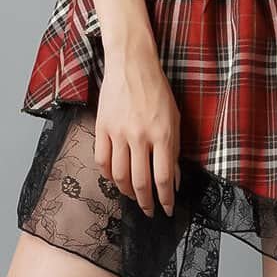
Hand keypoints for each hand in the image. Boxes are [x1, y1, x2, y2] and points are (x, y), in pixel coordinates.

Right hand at [94, 48, 180, 218]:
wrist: (132, 65)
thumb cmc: (157, 91)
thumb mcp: (174, 119)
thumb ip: (174, 151)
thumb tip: (173, 179)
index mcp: (162, 134)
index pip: (163, 178)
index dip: (165, 199)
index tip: (167, 210)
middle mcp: (140, 136)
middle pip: (140, 182)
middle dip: (145, 202)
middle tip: (148, 210)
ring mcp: (118, 133)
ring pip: (118, 175)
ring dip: (126, 192)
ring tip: (133, 196)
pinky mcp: (102, 128)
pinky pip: (101, 160)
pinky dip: (107, 175)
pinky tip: (115, 178)